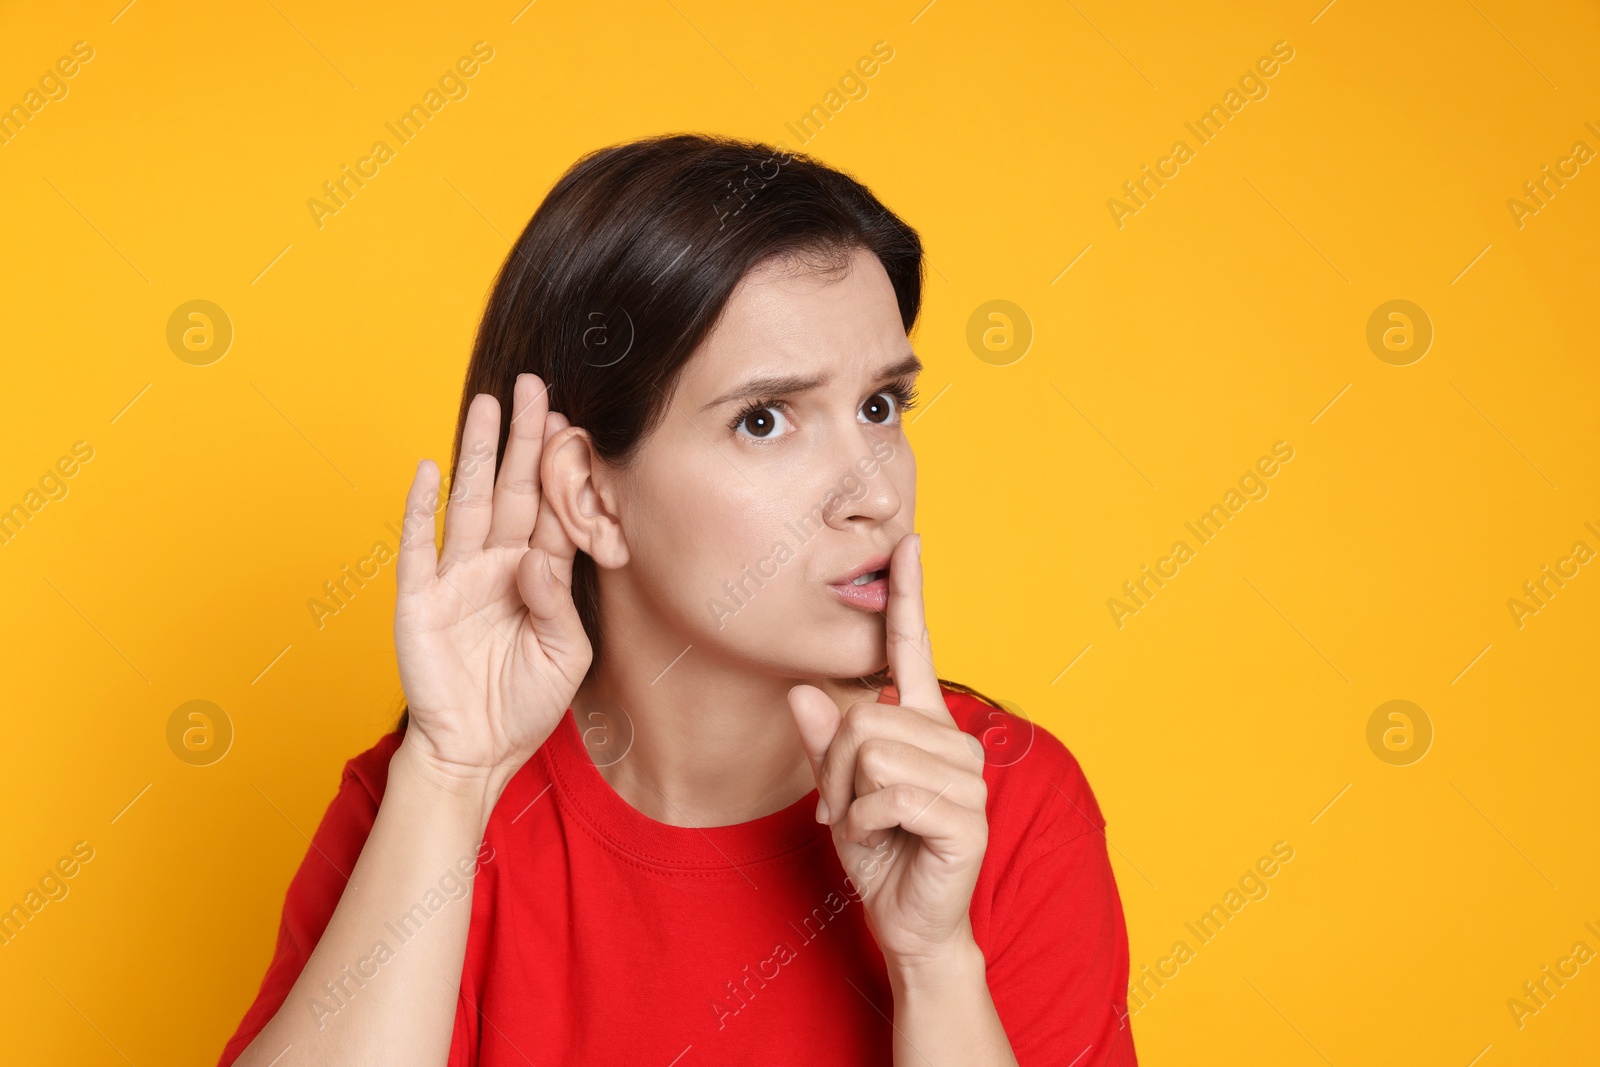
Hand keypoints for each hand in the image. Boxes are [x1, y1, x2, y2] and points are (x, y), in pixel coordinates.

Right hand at [393, 373, 592, 793]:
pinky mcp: (421, 598)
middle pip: (513, 489)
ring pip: (470, 501)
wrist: (475, 750)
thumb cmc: (525, 703)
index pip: (552, 510)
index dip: (560, 468)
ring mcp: (457, 577)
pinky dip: (421, 507)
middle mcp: (497, 565)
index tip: (572, 421)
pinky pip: (419, 545)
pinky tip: (429, 469)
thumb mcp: (566, 655)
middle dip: (523, 438)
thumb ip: (558, 603)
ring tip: (487, 403)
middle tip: (534, 386)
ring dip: (477, 453)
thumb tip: (535, 558)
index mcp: (538, 576)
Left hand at [788, 532, 989, 969]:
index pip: (916, 649)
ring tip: (865, 826)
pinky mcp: (965, 815)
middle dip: (833, 769)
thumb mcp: (839, 793)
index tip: (909, 542)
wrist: (910, 924)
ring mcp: (965, 777)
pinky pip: (886, 793)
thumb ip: (823, 743)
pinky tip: (884, 840)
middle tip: (843, 810)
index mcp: (926, 725)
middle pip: (862, 716)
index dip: (910, 595)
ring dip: (847, 798)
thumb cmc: (881, 853)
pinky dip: (864, 823)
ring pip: (871, 752)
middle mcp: (953, 740)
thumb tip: (802, 692)